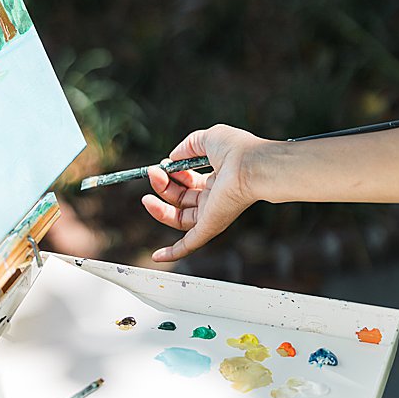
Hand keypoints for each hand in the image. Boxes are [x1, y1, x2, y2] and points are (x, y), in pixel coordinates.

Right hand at [142, 124, 264, 261]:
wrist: (251, 165)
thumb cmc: (237, 150)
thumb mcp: (208, 139)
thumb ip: (188, 146)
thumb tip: (172, 157)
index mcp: (217, 180)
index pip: (189, 182)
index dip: (172, 174)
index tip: (163, 164)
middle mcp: (215, 199)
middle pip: (181, 199)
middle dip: (163, 187)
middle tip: (153, 174)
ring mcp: (212, 214)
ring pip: (179, 218)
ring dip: (160, 208)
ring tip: (147, 197)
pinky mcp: (210, 226)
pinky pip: (190, 244)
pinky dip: (173, 253)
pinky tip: (157, 257)